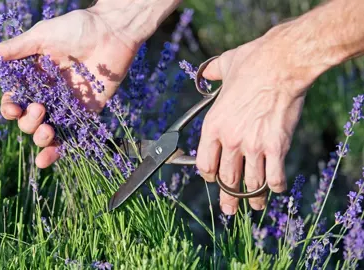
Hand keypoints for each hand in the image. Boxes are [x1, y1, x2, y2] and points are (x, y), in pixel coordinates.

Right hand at [0, 9, 140, 167]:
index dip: (10, 109)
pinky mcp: (87, 113)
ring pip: (47, 132)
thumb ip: (14, 50)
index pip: (15, 101)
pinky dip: (58, 150)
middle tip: (39, 108)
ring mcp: (67, 106)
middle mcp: (48, 94)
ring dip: (41, 138)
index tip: (13, 109)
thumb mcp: (41, 37)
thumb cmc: (76, 28)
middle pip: (29, 120)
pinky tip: (46, 158)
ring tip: (47, 130)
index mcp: (34, 78)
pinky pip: (71, 136)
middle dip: (28, 122)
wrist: (112, 31)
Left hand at [198, 23, 327, 214]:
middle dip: (228, 197)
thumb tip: (206, 72)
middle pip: (226, 179)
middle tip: (229, 208)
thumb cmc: (252, 62)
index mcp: (213, 125)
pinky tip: (277, 189)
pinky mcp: (276, 146)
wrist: (281, 63)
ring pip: (249, 183)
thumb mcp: (223, 67)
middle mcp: (230, 140)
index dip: (208, 175)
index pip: (205, 163)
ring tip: (255, 206)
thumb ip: (212, 74)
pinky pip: (274, 177)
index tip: (213, 178)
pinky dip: (275, 186)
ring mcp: (253, 145)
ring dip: (252, 198)